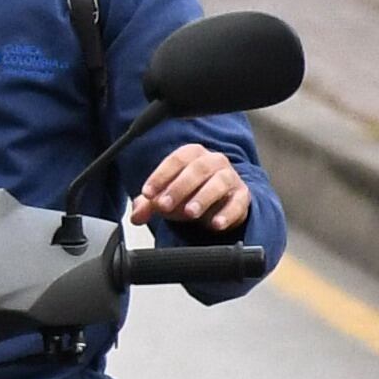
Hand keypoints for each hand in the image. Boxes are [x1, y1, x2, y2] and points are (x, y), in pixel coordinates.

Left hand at [130, 143, 250, 233]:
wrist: (220, 204)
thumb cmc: (191, 194)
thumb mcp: (167, 197)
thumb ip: (149, 204)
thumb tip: (136, 215)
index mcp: (193, 154)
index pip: (176, 160)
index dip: (160, 175)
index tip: (148, 193)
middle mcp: (213, 161)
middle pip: (197, 169)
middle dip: (178, 187)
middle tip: (164, 205)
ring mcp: (230, 178)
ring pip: (218, 183)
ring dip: (202, 198)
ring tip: (189, 212)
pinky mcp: (242, 197)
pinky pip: (238, 203)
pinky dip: (227, 214)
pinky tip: (215, 224)